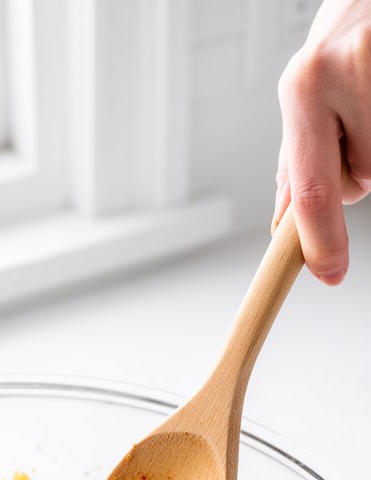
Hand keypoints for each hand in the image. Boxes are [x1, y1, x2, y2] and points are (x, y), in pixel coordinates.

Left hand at [275, 0, 370, 283]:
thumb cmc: (348, 39)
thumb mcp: (308, 90)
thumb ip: (298, 157)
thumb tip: (284, 224)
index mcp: (304, 85)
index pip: (311, 192)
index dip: (321, 243)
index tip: (329, 273)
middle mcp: (344, 73)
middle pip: (361, 182)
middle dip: (360, 174)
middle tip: (360, 125)